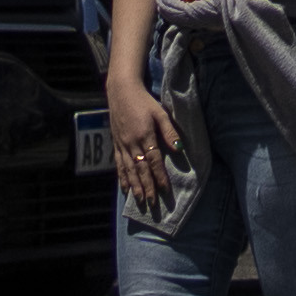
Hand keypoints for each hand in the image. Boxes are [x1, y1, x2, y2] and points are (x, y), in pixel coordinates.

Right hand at [107, 89, 178, 220]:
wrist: (121, 91)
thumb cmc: (144, 101)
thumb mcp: (160, 112)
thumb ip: (169, 131)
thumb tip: (179, 149)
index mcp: (145, 135)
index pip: (154, 161)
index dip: (160, 177)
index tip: (165, 191)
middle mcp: (132, 143)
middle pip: (141, 170)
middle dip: (147, 187)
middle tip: (152, 204)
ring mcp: (122, 145)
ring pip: (129, 170)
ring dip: (135, 186)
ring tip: (140, 201)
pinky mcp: (116, 144)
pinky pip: (119, 164)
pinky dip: (122, 178)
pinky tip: (125, 188)